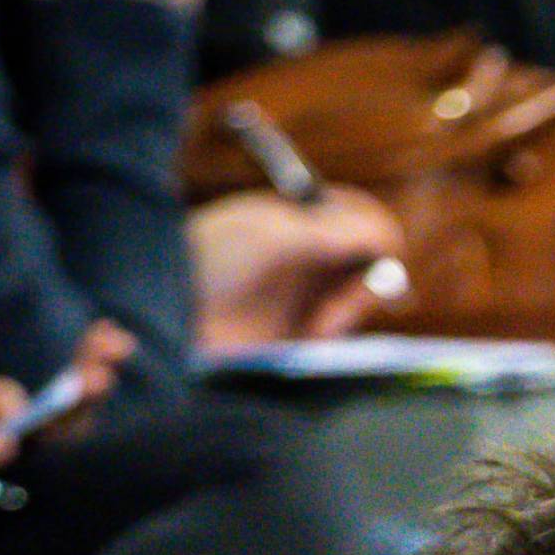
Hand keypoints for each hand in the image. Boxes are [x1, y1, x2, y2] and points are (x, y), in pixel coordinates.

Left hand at [188, 189, 410, 353]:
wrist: (167, 313)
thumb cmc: (209, 260)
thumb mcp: (270, 235)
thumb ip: (331, 231)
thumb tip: (387, 235)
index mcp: (303, 219)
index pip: (366, 219)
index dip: (380, 236)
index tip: (378, 256)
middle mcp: (311, 253)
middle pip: (374, 261)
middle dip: (372, 280)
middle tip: (352, 298)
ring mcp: (307, 292)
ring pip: (363, 297)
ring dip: (352, 309)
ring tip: (320, 324)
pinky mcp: (300, 332)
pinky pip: (343, 331)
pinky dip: (339, 332)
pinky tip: (312, 336)